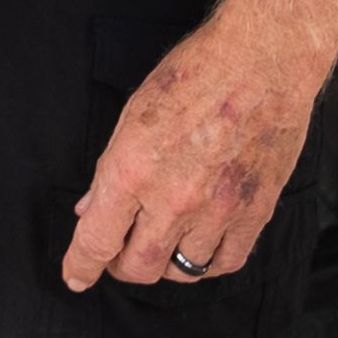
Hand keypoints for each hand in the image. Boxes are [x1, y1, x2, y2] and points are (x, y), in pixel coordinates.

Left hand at [58, 7, 328, 289]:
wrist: (262, 61)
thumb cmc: (194, 74)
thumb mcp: (133, 113)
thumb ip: (111, 169)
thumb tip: (92, 208)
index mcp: (132, 170)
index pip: (97, 241)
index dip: (81, 267)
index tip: (75, 277)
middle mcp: (173, 199)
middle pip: (139, 267)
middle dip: (121, 267)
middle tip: (119, 253)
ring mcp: (217, 210)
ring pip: (183, 270)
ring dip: (165, 263)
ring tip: (161, 242)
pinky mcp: (254, 212)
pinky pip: (226, 262)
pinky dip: (208, 262)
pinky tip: (200, 245)